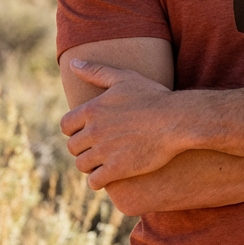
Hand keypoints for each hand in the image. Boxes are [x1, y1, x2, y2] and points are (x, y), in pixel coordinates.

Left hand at [60, 59, 183, 189]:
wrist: (178, 120)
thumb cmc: (153, 97)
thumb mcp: (124, 78)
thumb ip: (96, 71)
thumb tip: (72, 62)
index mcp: (92, 109)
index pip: (65, 126)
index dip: (74, 130)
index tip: (87, 132)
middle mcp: (94, 131)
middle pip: (73, 147)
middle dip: (83, 148)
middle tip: (97, 149)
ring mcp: (105, 151)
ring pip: (81, 165)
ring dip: (89, 166)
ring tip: (102, 163)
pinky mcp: (118, 169)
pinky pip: (94, 181)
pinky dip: (98, 181)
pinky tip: (108, 176)